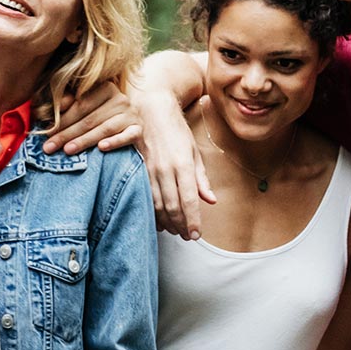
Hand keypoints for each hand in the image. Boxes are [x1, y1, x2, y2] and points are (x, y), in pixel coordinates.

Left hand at [43, 83, 140, 154]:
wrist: (130, 128)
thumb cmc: (101, 117)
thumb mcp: (86, 107)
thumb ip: (70, 103)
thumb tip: (56, 106)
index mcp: (105, 88)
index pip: (81, 105)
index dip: (62, 119)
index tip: (46, 133)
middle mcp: (120, 99)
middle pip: (90, 118)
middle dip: (67, 133)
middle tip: (49, 147)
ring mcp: (131, 114)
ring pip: (104, 128)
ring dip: (84, 140)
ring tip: (67, 150)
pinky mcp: (138, 130)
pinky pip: (127, 136)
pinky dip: (115, 142)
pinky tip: (101, 148)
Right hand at [135, 89, 212, 239]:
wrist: (151, 112)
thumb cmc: (177, 131)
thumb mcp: (195, 153)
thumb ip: (201, 179)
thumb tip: (211, 200)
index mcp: (183, 165)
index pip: (189, 200)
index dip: (193, 220)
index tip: (196, 235)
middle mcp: (166, 169)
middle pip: (173, 206)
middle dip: (180, 225)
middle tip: (186, 237)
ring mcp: (150, 170)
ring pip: (157, 204)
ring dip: (166, 221)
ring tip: (174, 231)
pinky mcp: (140, 170)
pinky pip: (146, 196)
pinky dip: (152, 211)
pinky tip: (158, 220)